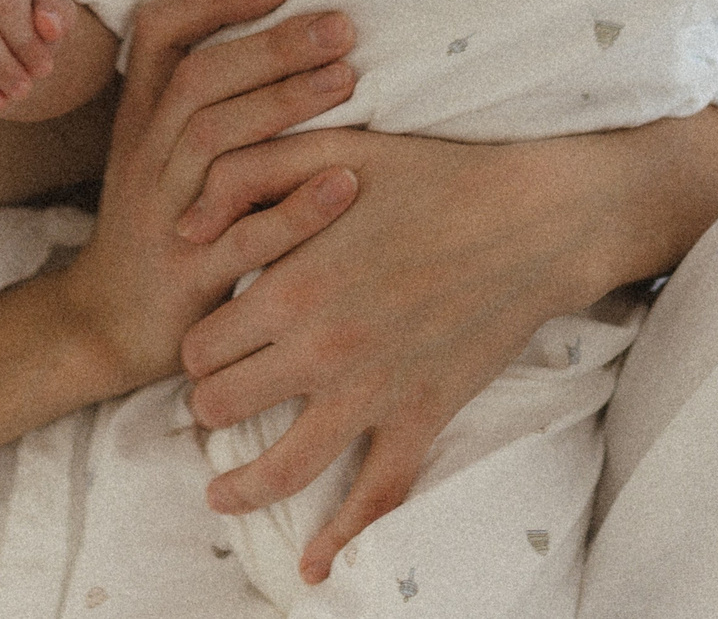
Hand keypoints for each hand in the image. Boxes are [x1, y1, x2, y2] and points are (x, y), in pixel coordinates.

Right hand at [52, 0, 365, 393]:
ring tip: (349, 80)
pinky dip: (297, 207)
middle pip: (199, 80)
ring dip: (283, 105)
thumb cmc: (160, 220)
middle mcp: (148, 155)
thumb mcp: (161, 148)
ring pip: (214, 144)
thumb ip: (207, 92)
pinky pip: (245, 235)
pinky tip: (347, 180)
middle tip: (341, 26)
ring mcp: (167, 214)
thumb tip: (287, 21)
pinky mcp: (193, 275)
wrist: (106, 325)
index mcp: (141, 116)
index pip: (159, 31)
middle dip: (272, 46)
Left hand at [170, 109, 717, 585]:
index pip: (202, 346)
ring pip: (282, 468)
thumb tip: (182, 228)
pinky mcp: (422, 416)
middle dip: (212, 406)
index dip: (197, 347)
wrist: (536, 217)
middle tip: (218, 402)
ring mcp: (373, 391)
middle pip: (224, 408)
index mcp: (291, 286)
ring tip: (221, 495)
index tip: (208, 344)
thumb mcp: (332, 148)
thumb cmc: (434, 174)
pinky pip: (375, 495)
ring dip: (241, 487)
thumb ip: (247, 174)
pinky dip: (342, 539)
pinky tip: (315, 568)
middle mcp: (321, 350)